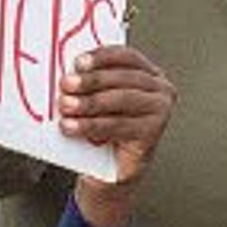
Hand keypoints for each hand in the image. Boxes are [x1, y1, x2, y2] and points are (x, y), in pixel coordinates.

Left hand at [63, 42, 172, 226]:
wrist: (110, 170)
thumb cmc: (103, 130)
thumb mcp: (96, 101)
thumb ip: (90, 84)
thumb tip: (68, 72)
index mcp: (148, 73)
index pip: (126, 56)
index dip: (102, 56)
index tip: (79, 62)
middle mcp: (160, 89)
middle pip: (123, 78)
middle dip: (91, 81)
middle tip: (66, 85)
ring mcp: (160, 111)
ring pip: (121, 100)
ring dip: (89, 103)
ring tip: (66, 107)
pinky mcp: (153, 133)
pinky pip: (119, 125)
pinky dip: (93, 126)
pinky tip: (75, 127)